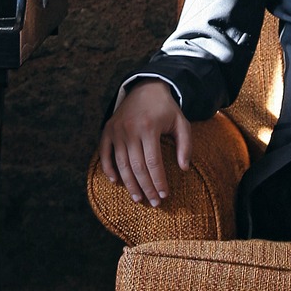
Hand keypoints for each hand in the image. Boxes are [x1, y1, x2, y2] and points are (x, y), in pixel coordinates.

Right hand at [99, 80, 191, 206]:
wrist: (145, 88)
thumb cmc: (166, 109)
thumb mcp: (181, 122)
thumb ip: (186, 145)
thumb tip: (184, 168)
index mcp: (149, 127)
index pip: (153, 163)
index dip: (158, 181)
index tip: (165, 195)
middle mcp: (130, 129)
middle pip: (137, 167)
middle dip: (146, 188)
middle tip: (154, 202)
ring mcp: (116, 130)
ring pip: (121, 164)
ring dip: (130, 184)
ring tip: (139, 198)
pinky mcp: (107, 130)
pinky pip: (104, 153)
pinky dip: (108, 169)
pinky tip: (116, 182)